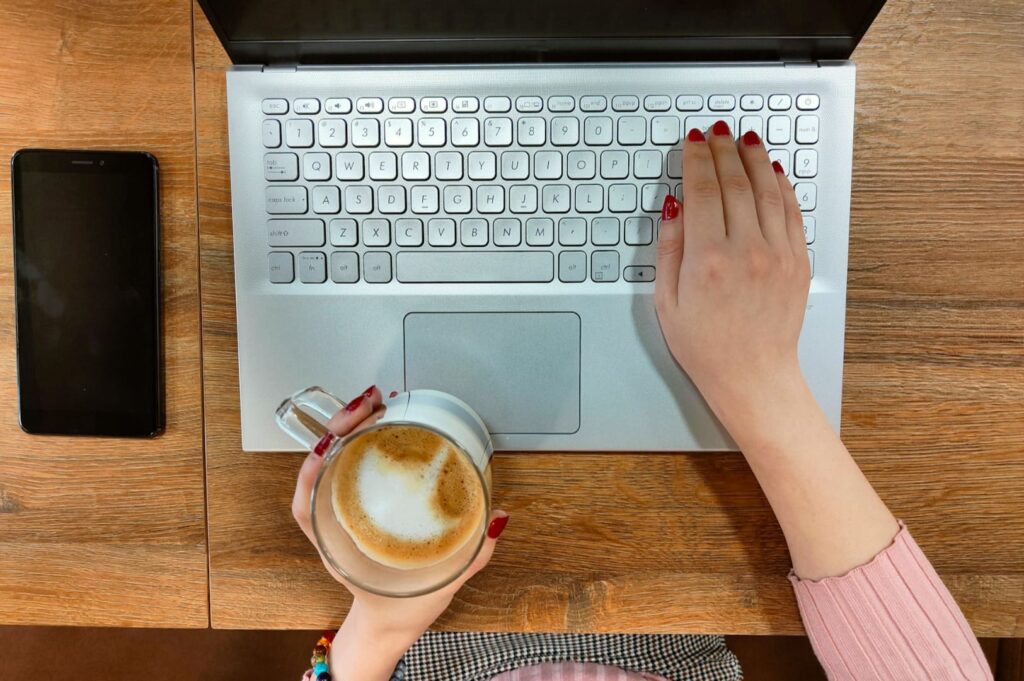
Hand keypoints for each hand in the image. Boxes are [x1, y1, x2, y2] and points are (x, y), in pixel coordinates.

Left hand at [291, 385, 507, 656]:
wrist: (392, 625)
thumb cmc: (405, 606)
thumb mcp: (442, 583)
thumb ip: (473, 554)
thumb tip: (495, 516)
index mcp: (340, 549)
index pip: (306, 507)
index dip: (312, 472)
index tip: (330, 443)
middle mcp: (335, 526)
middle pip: (320, 470)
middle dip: (339, 429)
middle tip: (370, 402)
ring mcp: (343, 514)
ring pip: (333, 464)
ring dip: (349, 429)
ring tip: (375, 402)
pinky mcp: (358, 506)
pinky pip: (351, 469)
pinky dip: (360, 442)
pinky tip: (377, 423)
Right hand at [655, 123, 810, 413]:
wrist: (752, 374)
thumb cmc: (705, 345)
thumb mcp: (666, 301)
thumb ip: (669, 248)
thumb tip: (674, 207)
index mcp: (707, 259)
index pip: (702, 191)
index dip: (696, 160)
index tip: (693, 142)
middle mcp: (745, 251)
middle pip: (734, 184)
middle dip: (723, 151)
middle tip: (716, 132)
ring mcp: (776, 254)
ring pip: (766, 190)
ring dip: (754, 159)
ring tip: (745, 139)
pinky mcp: (797, 262)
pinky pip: (790, 213)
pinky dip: (781, 186)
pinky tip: (772, 171)